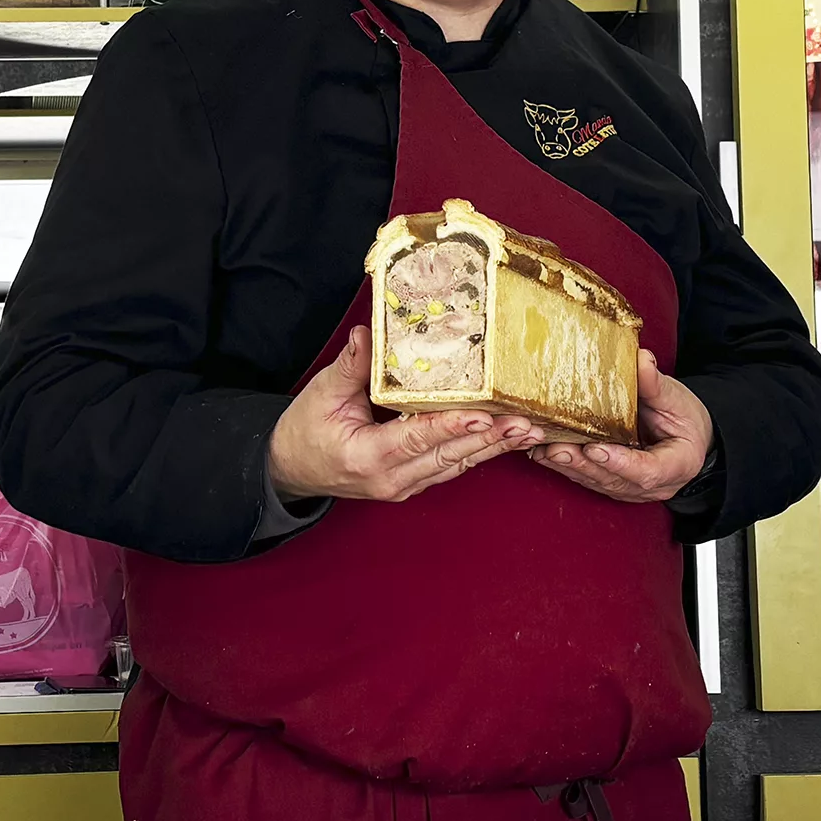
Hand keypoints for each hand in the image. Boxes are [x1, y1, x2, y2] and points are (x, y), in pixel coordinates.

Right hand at [268, 326, 541, 501]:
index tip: (483, 413)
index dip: (451, 425)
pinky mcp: (412, 483)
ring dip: (493, 448)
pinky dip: (479, 452)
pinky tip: (505, 439)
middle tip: (525, 422)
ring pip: (456, 465)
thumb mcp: (320, 395)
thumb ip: (351, 367)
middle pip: (448, 456)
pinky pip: (450, 468)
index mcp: (366, 457)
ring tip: (528, 431)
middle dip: (489, 438)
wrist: (292, 469)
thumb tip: (369, 334)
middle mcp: (390, 479)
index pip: (416, 438)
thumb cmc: (305, 432)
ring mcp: (403, 486)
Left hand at [528, 349, 711, 501]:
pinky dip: (566, 466)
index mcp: (677, 465)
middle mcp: (652, 485)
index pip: (648, 470)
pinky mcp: (613, 483)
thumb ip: (656, 384)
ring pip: (597, 481)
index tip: (596, 448)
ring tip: (544, 449)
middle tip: (557, 448)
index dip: (620, 462)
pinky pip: (588, 477)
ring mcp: (631, 488)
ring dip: (569, 467)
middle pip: (614, 480)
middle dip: (583, 465)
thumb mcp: (677, 400)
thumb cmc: (686, 420)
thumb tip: (641, 358)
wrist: (690, 438)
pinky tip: (544, 453)